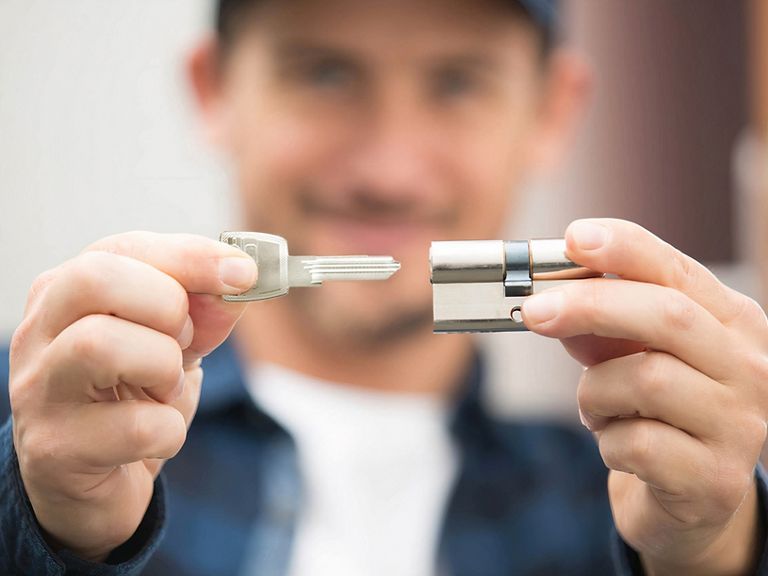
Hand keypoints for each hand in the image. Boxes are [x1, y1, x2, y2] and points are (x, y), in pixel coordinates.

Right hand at [9, 232, 255, 561]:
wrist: (97, 484)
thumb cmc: (133, 400)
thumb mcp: (174, 345)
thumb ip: (205, 310)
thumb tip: (239, 281)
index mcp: (67, 292)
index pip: (123, 248)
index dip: (191, 256)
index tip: (244, 272)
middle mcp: (40, 332)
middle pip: (96, 279)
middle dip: (166, 305)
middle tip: (183, 341)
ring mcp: (40, 390)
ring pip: (101, 344)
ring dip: (164, 367)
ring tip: (166, 388)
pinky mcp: (57, 448)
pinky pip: (136, 426)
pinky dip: (170, 430)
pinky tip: (157, 436)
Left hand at [522, 219, 767, 574]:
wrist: (690, 496)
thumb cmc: (657, 412)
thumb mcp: (629, 357)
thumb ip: (600, 327)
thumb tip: (551, 303)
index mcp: (731, 323)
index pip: (679, 271)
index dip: (626, 249)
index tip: (575, 237)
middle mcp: (749, 367)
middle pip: (667, 315)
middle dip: (589, 305)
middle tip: (533, 311)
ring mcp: (740, 424)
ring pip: (645, 379)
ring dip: (595, 393)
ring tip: (596, 408)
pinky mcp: (716, 478)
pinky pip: (636, 443)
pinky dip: (606, 441)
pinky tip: (615, 444)